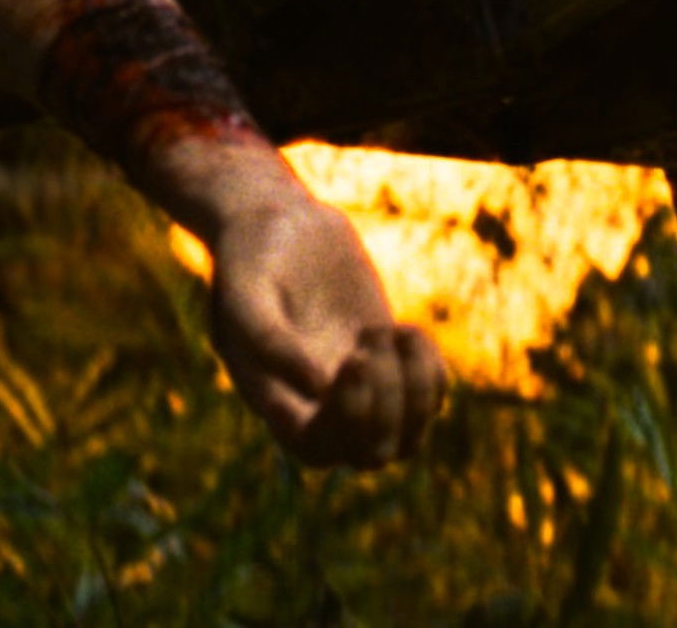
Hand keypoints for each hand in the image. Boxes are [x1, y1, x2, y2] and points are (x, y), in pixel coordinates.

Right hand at [206, 197, 446, 468]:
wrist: (277, 223)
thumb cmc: (250, 257)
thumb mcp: (246, 291)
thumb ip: (268, 340)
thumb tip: (317, 389)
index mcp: (276, 399)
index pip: (317, 448)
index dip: (347, 421)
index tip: (354, 360)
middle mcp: (317, 406)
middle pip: (369, 453)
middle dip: (386, 406)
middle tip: (371, 338)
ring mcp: (357, 389)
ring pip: (406, 439)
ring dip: (417, 394)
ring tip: (398, 332)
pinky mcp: (388, 365)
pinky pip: (427, 400)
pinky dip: (430, 373)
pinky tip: (407, 330)